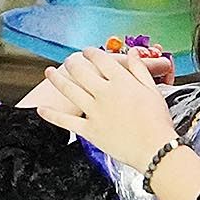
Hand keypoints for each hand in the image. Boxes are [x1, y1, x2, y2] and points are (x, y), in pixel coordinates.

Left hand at [31, 47, 179, 179]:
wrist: (154, 149)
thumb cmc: (157, 122)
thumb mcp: (153, 91)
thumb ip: (140, 70)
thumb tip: (133, 53)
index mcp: (121, 82)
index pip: (101, 59)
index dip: (91, 52)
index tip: (87, 51)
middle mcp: (104, 93)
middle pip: (81, 71)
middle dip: (72, 62)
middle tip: (69, 60)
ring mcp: (94, 111)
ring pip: (69, 90)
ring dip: (56, 80)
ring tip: (48, 72)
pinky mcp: (88, 130)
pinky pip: (66, 121)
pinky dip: (52, 115)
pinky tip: (42, 109)